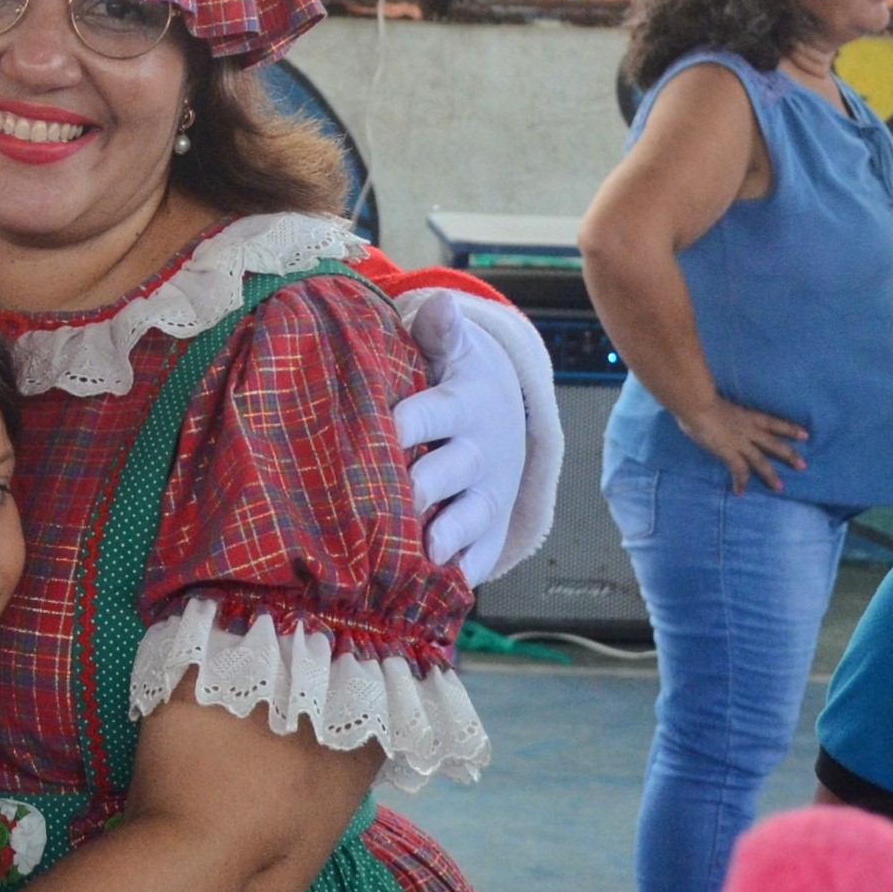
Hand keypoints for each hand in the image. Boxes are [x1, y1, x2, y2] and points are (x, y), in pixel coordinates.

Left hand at [392, 285, 560, 579]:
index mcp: (464, 405)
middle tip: (398, 497)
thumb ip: (438, 331)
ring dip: (448, 535)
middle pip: (454, 470)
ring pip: (471, 518)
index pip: (437, 412)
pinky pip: (481, 557)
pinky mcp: (490, 530)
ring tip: (425, 551)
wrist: (503, 416)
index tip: (388, 428)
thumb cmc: (455, 381)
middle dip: (427, 484)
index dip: (412, 421)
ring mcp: (487, 496)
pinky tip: (436, 590)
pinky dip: (463, 574)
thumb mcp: (451, 349)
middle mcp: (479, 453)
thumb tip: (439, 301)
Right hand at [685, 397, 808, 492]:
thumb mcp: (721, 402)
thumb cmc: (702, 399)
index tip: (805, 434)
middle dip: (789, 455)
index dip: (790, 429)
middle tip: (803, 465)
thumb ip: (722, 409)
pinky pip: (738, 470)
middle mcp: (749, 430)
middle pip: (774, 444)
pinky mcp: (729, 453)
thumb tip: (712, 412)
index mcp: (748, 416)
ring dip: (770, 475)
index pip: (774, 423)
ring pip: (761, 461)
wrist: (697, 405)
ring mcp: (740, 443)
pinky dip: (740, 482)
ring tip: (779, 487)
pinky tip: (740, 493)